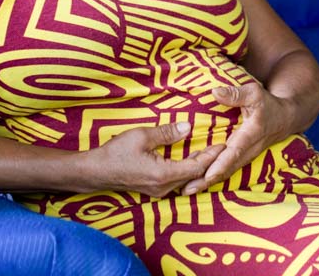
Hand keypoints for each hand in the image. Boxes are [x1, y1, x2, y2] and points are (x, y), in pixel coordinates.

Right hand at [85, 121, 224, 197]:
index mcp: (164, 174)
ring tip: (210, 151)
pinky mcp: (153, 189)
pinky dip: (187, 169)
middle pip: (195, 176)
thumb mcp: (142, 136)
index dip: (212, 155)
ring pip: (187, 180)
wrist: (94, 171)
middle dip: (210, 162)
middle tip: (222, 146)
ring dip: (199, 166)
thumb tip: (188, 127)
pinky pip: (177, 181)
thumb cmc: (116, 152)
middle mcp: (164, 187)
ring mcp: (158, 191)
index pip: (196, 166)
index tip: (223, 143)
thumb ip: (166, 132)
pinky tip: (190, 158)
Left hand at [181, 84, 291, 194]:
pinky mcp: (239, 160)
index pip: (235, 152)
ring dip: (205, 183)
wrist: (283, 120)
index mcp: (251, 134)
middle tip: (185, 190)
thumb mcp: (254, 93)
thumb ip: (235, 94)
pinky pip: (224, 171)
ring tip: (184, 191)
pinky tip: (192, 182)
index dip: (221, 164)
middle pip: (226, 169)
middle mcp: (247, 151)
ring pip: (224, 173)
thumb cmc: (267, 104)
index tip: (208, 175)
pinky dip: (209, 177)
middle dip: (206, 181)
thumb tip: (215, 93)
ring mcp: (244, 158)